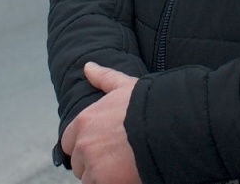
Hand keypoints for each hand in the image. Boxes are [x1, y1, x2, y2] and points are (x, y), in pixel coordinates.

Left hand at [60, 62, 139, 183]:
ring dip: (103, 176)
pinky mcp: (104, 182)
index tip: (103, 146)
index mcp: (84, 121)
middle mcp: (83, 145)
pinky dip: (111, 183)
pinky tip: (126, 175)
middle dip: (94, 163)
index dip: (85, 145)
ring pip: (89, 179)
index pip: (69, 142)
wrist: (170, 127)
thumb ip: (104, 78)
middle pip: (79, 163)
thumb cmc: (150, 106)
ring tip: (124, 167)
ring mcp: (93, 166)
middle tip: (118, 157)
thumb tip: (88, 67)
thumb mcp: (126, 86)